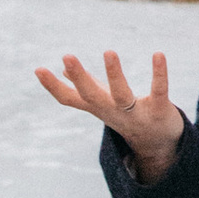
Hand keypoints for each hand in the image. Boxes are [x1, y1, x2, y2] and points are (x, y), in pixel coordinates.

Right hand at [36, 49, 187, 182]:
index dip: (53, 87)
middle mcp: (113, 112)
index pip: (70, 99)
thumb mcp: (104, 103)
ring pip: (122, 95)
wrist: (160, 146)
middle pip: (92, 96)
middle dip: (79, 77)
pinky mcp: (160, 110)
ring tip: (109, 51)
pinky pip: (159, 91)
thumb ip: (85, 87)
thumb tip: (62, 71)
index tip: (38, 69)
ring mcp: (136, 113)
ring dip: (115, 74)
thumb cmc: (128, 117)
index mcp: (98, 107)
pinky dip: (159, 74)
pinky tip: (158, 54)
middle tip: (67, 56)